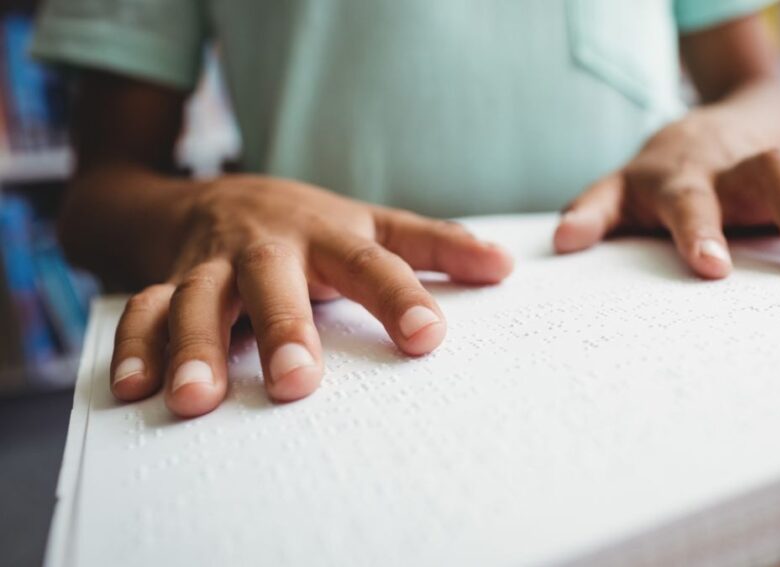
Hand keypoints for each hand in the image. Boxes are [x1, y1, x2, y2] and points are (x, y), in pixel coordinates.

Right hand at [110, 175, 512, 416]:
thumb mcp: (371, 224)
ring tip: (196, 399)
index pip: (373, 265)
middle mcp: (269, 248)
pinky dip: (135, 346)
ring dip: (193, 346)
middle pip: (273, 282)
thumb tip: (504, 266)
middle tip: (296, 382)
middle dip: (280, 329)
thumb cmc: (307, 223)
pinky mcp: (169, 281)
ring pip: (198, 299)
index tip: (426, 338)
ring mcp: (214, 264)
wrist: (213, 195)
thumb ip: (433, 247)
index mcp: (330, 235)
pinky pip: (145, 310)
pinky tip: (136, 388)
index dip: (400, 299)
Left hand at [553, 113, 779, 277]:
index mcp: (680, 177)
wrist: (714, 127)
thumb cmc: (662, 177)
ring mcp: (777, 161)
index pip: (688, 199)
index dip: (698, 229)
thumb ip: (595, 211)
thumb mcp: (623, 190)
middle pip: (770, 172)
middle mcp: (733, 165)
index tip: (712, 267)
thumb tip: (562, 244)